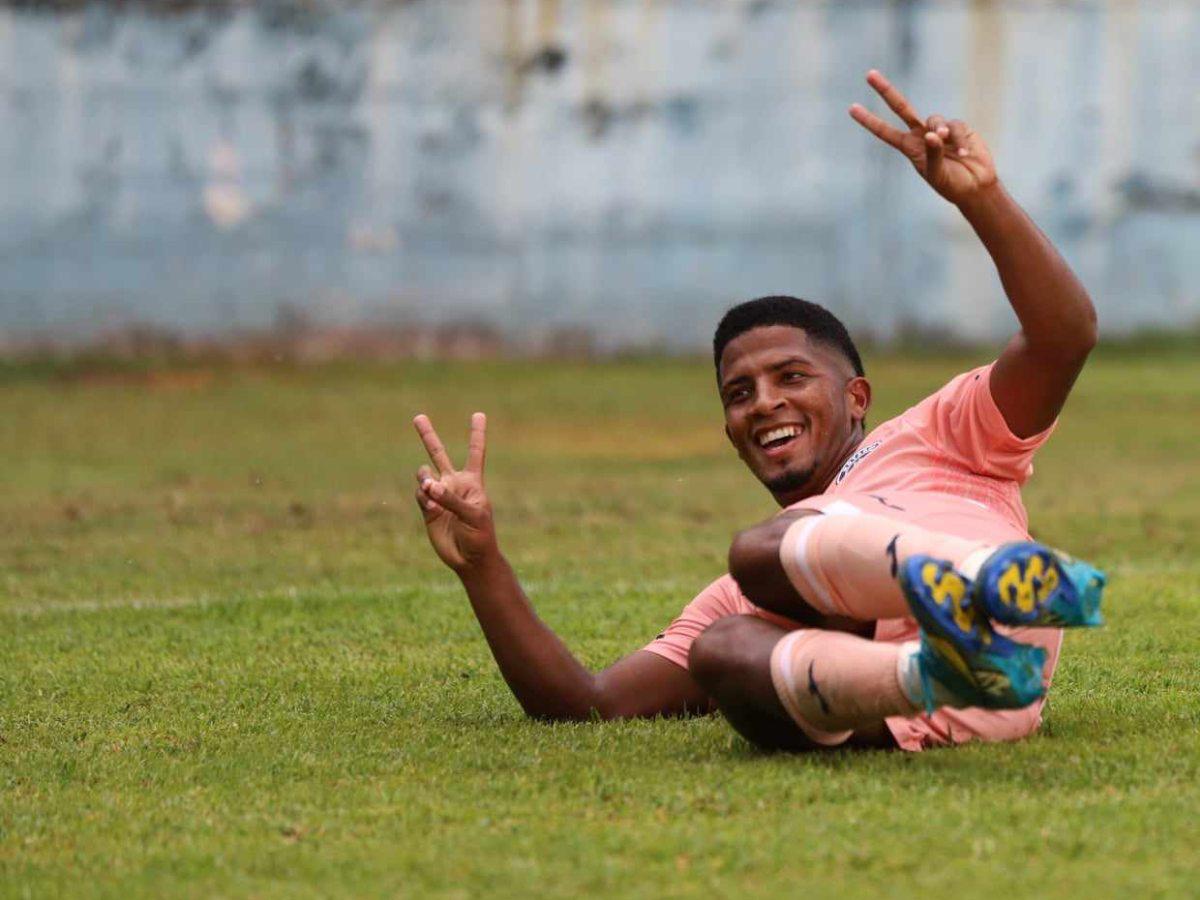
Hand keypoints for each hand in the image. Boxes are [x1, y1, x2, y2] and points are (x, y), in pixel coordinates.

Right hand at [412, 412, 497, 572]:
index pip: (475, 452)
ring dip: (424, 477)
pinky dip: (423, 497)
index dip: (477, 433)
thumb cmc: (480, 535)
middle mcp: (454, 484)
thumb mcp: (473, 515)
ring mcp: (439, 495)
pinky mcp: (427, 509)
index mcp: (472, 481)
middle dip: (428, 436)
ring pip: (424, 474)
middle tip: (418, 416)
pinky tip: (429, 505)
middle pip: (438, 454)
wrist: (470, 559)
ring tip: (428, 487)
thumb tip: (429, 484)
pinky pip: (420, 494)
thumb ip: (451, 499)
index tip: (479, 414)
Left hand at [849, 70, 997, 205]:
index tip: (852, 108)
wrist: (975, 186)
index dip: (869, 121)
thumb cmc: (951, 184)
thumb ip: (932, 154)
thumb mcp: (937, 173)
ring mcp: (939, 129)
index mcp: (909, 148)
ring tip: (951, 150)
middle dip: (885, 91)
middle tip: (868, 74)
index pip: (885, 132)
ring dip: (940, 132)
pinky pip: (955, 127)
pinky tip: (964, 153)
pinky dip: (959, 140)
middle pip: (901, 108)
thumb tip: (931, 134)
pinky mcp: (958, 127)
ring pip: (934, 120)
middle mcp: (921, 135)